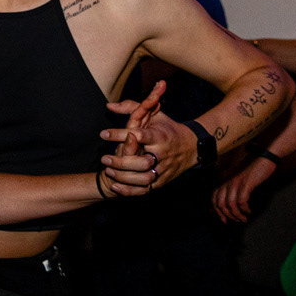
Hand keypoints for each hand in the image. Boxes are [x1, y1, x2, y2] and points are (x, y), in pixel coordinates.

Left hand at [96, 80, 165, 195]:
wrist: (192, 147)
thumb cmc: (168, 128)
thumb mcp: (153, 113)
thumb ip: (130, 107)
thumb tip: (109, 105)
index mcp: (160, 136)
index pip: (140, 136)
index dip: (121, 135)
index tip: (104, 134)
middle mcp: (162, 154)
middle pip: (142, 162)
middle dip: (121, 161)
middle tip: (104, 158)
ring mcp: (163, 169)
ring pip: (143, 178)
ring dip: (124, 177)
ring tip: (108, 171)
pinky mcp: (162, 180)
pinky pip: (146, 189)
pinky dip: (130, 190)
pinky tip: (116, 186)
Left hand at [212, 157, 275, 222]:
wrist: (264, 161)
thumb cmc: (252, 173)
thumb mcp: (239, 182)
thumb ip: (231, 192)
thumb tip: (225, 206)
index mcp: (225, 182)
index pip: (214, 199)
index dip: (218, 212)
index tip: (225, 220)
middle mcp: (228, 182)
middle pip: (220, 204)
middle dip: (228, 215)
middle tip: (237, 220)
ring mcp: (236, 182)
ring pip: (230, 204)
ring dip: (237, 215)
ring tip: (244, 218)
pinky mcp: (246, 183)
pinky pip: (241, 200)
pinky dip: (245, 209)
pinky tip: (249, 211)